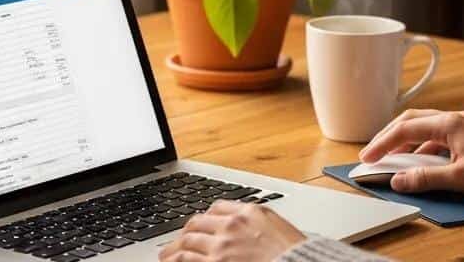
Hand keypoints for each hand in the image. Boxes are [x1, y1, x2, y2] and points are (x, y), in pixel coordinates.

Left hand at [159, 200, 305, 261]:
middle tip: (177, 242)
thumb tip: (249, 230)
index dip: (206, 218)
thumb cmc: (297, 255)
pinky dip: (175, 260)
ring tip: (166, 256)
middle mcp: (232, 225)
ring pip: (187, 241)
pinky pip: (186, 260)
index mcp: (250, 212)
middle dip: (185, 233)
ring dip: (174, 248)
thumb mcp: (280, 230)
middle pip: (198, 223)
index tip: (200, 226)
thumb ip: (260, 224)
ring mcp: (222, 245)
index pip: (218, 208)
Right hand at [359, 109, 463, 194]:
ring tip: (392, 156)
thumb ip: (427, 178)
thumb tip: (399, 180)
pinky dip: (422, 145)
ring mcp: (461, 125)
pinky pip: (437, 136)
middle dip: (389, 136)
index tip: (367, 157)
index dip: (382, 144)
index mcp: (448, 124)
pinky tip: (420, 160)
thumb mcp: (461, 177)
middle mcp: (452, 119)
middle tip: (373, 152)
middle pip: (411, 121)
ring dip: (405, 140)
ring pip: (424, 127)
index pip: (404, 130)